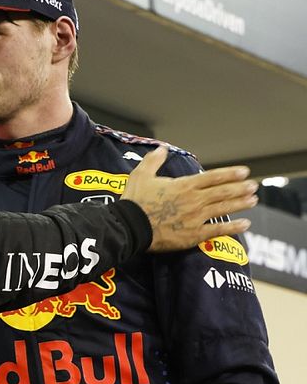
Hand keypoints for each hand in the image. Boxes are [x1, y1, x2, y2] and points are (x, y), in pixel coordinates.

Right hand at [121, 146, 257, 251]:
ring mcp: (195, 217)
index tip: (244, 172)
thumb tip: (161, 149)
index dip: (230, 174)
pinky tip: (245, 225)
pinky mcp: (193, 234)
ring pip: (224, 209)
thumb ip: (153, 161)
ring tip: (253, 201)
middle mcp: (194, 200)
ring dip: (240, 204)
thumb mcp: (140, 175)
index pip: (212, 177)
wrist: (130, 227)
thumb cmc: (135, 201)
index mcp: (184, 185)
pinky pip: (217, 230)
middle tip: (253, 185)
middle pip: (223, 192)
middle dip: (240, 188)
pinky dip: (233, 228)